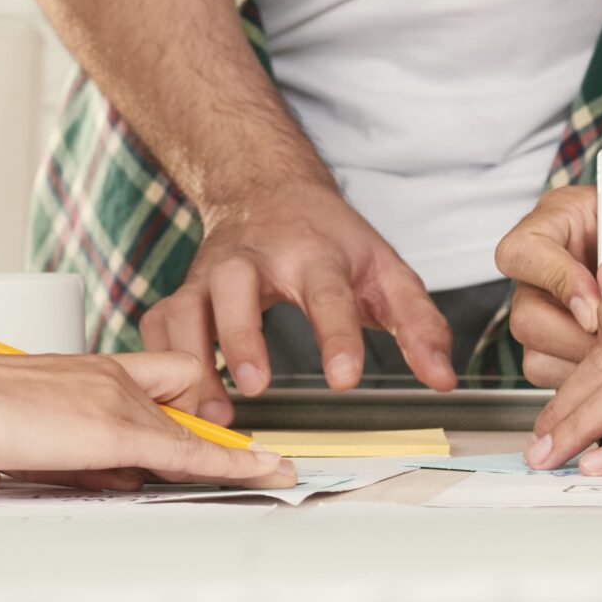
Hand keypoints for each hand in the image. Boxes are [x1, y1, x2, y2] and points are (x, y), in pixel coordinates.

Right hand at [0, 345, 295, 491]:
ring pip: (189, 431)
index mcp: (79, 372)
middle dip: (211, 433)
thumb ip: (28, 451)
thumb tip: (34, 476)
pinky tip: (266, 471)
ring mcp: (116, 400)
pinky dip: (233, 464)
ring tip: (270, 472)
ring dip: (226, 455)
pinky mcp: (117, 431)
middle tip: (249, 457)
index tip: (203, 426)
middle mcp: (107, 376)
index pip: (152, 382)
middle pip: (182, 402)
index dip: (184, 406)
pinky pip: (190, 452)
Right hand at [139, 181, 453, 421]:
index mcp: (312, 253)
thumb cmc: (331, 240)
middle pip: (236, 289)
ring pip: (185, 309)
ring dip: (191, 358)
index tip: (344, 378)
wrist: (268, 190)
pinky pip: (158, 324)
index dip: (336, 335)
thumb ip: (418, 325)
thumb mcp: (385, 272)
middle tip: (257, 387)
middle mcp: (253, 258)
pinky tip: (175, 400)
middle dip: (241, 337)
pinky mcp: (183, 290)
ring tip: (210, 411)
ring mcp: (210, 273)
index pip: (326, 293)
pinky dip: (160, 360)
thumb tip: (442, 379)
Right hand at [497, 186, 601, 387]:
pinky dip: (592, 381)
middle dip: (576, 336)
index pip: (524, 249)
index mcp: (569, 217)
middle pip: (525, 312)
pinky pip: (553, 375)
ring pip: (536, 350)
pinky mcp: (561, 344)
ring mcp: (553, 306)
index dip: (554, 281)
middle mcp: (552, 261)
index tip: (599, 306)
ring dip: (587, 362)